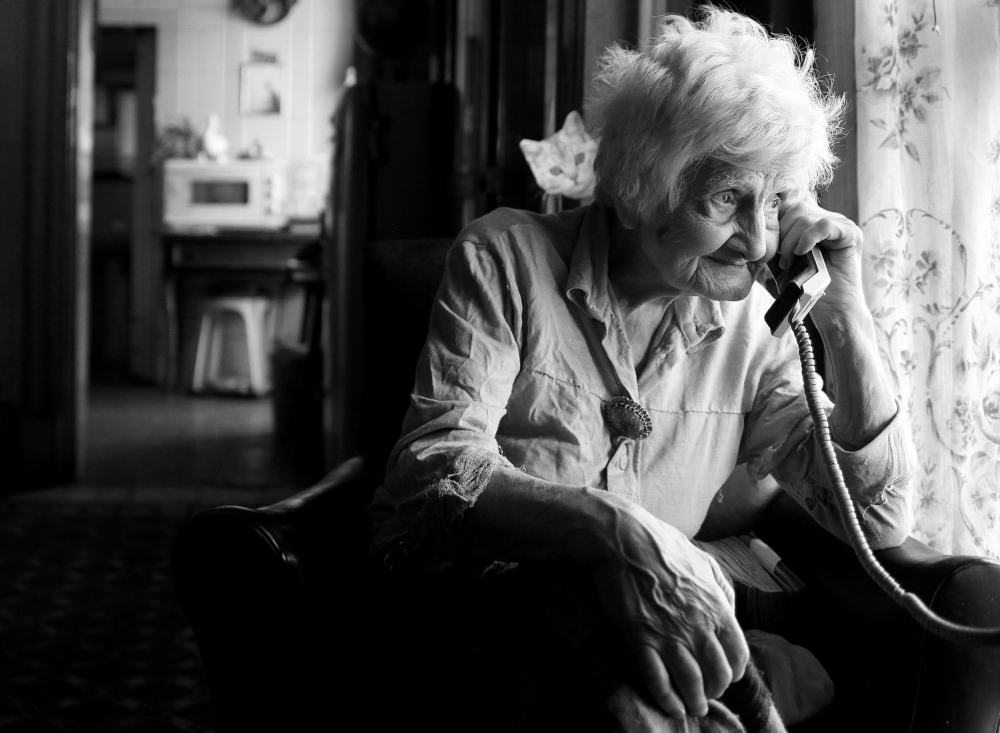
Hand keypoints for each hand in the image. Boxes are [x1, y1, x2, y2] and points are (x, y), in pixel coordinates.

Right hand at [589, 502, 748, 717]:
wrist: (620, 538)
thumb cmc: (661, 544)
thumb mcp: (703, 558)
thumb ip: (722, 586)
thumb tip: (730, 609)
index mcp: (715, 606)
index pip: (737, 654)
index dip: (734, 670)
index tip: (726, 674)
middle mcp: (696, 626)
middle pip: (717, 674)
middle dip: (716, 689)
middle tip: (708, 692)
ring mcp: (668, 635)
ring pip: (690, 683)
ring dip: (695, 701)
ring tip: (692, 708)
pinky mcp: (640, 639)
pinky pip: (656, 679)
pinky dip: (666, 698)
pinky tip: (670, 706)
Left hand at [777, 197, 865, 320]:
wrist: (830, 311)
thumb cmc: (804, 289)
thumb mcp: (781, 262)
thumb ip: (773, 243)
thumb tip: (755, 227)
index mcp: (812, 222)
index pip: (787, 206)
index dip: (774, 224)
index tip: (770, 248)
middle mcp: (828, 219)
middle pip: (795, 209)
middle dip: (781, 235)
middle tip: (781, 259)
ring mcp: (841, 224)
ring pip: (805, 216)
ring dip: (790, 242)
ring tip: (789, 263)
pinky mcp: (851, 235)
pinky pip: (825, 224)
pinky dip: (808, 238)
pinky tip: (802, 253)